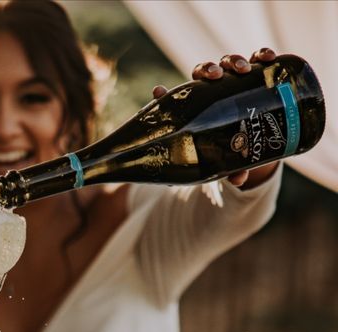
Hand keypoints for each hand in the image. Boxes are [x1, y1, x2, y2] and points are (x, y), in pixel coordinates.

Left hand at [153, 48, 277, 186]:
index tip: (159, 92)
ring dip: (235, 61)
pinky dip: (262, 56)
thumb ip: (227, 169)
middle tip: (215, 77)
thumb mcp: (224, 162)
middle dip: (209, 69)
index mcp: (198, 107)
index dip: (167, 93)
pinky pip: (259, 62)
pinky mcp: (257, 77)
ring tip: (243, 70)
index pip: (179, 98)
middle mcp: (215, 89)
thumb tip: (239, 179)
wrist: (253, 142)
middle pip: (206, 72)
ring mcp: (235, 81)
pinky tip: (268, 58)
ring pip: (230, 63)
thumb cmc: (229, 151)